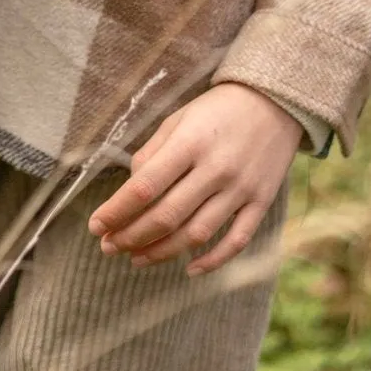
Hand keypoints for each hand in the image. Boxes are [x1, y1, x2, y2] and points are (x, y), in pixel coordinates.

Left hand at [87, 82, 303, 276]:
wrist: (274, 101)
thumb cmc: (216, 110)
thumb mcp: (178, 119)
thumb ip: (152, 154)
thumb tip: (129, 192)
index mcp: (190, 142)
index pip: (145, 186)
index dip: (117, 211)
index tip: (96, 226)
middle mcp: (216, 168)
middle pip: (167, 216)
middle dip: (132, 237)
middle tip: (109, 247)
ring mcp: (241, 188)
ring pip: (197, 234)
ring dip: (162, 252)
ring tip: (136, 258)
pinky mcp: (261, 201)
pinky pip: (236, 241)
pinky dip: (212, 261)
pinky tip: (188, 268)